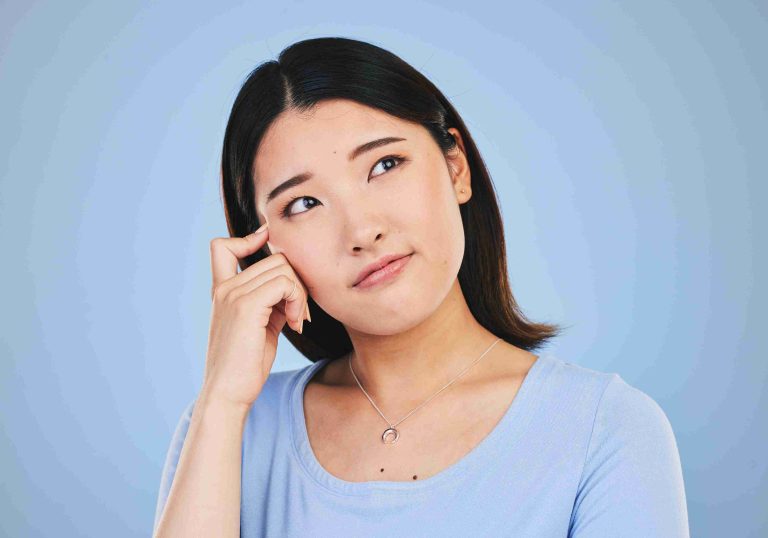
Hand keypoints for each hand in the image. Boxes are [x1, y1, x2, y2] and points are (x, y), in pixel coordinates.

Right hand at [200, 222, 309, 408]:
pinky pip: (286, 283)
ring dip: (301, 294)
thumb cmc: (246, 365)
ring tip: (298, 320)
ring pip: (284, 269)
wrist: (228, 394)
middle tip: (301, 314)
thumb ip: (271, 302)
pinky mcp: (246, 305)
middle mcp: (225, 288)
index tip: (272, 251)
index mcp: (222, 291)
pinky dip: (299, 301)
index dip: (249, 239)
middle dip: (297, 283)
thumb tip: (294, 287)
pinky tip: (296, 324)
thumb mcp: (260, 326)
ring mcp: (233, 294)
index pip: (222, 246)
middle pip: (275, 259)